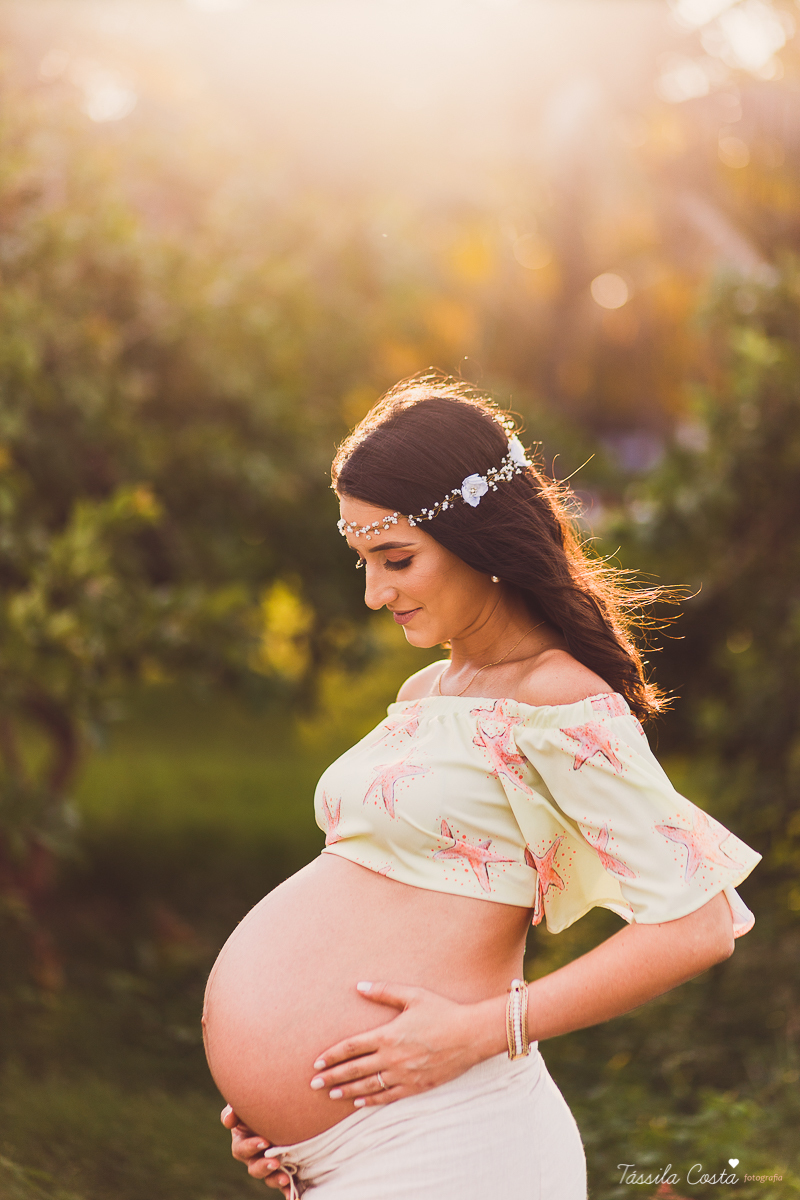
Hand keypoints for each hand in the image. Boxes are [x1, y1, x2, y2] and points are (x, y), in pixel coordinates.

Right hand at [221, 1104, 292, 1195]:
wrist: (281, 1106)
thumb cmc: (259, 1104)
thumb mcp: (245, 1106)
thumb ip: (234, 1111)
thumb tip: (229, 1119)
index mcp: (243, 1142)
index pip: (242, 1149)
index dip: (251, 1147)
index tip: (264, 1141)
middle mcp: (255, 1157)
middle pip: (254, 1168)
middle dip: (264, 1166)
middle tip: (275, 1162)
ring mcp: (270, 1164)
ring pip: (269, 1178)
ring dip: (275, 1179)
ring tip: (285, 1178)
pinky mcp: (285, 1169)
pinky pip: (285, 1185)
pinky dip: (289, 1191)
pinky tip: (294, 1196)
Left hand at [308, 981, 481, 1107]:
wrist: (470, 1035)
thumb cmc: (442, 1011)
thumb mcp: (413, 996)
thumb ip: (384, 992)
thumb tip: (359, 986)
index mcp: (388, 1035)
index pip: (352, 1047)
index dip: (333, 1055)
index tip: (317, 1062)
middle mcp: (392, 1058)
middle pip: (355, 1070)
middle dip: (332, 1076)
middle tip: (313, 1084)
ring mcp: (404, 1074)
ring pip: (368, 1086)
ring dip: (347, 1090)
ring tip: (331, 1094)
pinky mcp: (416, 1086)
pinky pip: (388, 1096)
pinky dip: (371, 1100)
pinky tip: (359, 1102)